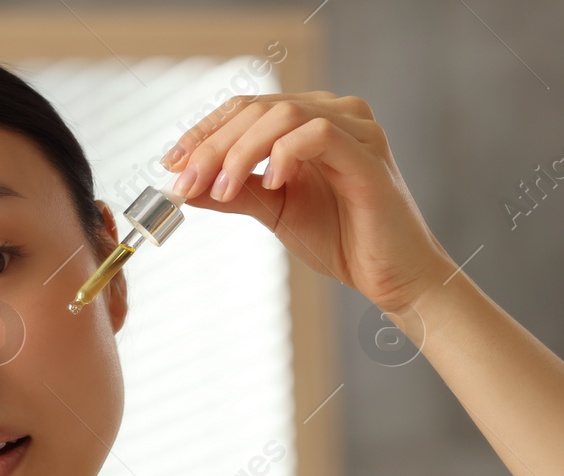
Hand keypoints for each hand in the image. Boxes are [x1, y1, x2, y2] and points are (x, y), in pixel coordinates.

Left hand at [159, 91, 456, 316]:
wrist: (392, 279)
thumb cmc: (342, 241)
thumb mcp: (274, 211)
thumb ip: (235, 191)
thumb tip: (183, 185)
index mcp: (310, 122)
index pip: (247, 108)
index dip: (205, 131)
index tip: (172, 163)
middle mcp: (336, 114)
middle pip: (258, 107)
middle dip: (213, 144)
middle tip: (185, 182)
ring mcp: (356, 130)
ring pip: (283, 114)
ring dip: (241, 150)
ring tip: (220, 188)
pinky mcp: (368, 155)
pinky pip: (317, 133)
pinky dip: (284, 154)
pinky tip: (271, 184)